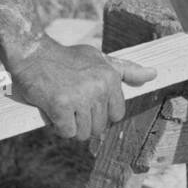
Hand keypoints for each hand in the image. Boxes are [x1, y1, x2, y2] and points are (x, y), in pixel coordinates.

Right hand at [8, 36, 155, 142]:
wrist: (34, 54)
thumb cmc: (67, 58)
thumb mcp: (100, 59)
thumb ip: (126, 69)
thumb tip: (153, 74)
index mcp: (110, 78)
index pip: (117, 114)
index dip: (101, 113)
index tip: (88, 103)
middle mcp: (98, 88)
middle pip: (100, 126)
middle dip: (86, 121)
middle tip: (72, 105)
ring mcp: (80, 97)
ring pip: (84, 133)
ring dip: (72, 126)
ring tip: (63, 108)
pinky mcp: (61, 106)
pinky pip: (67, 132)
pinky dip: (59, 127)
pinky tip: (54, 111)